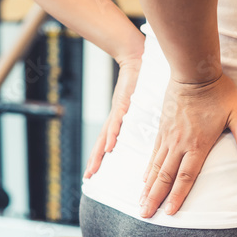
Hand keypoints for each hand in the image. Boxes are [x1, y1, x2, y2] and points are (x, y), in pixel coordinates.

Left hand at [84, 55, 142, 178]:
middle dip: (95, 160)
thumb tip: (149, 126)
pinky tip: (109, 148)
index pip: (107, 141)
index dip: (101, 156)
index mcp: (118, 118)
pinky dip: (112, 136)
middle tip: (88, 178)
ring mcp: (117, 111)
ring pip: (105, 137)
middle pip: (102, 143)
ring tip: (93, 169)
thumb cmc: (140, 79)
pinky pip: (116, 123)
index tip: (95, 172)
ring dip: (98, 154)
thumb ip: (142, 114)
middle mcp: (114, 117)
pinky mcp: (122, 104)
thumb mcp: (141, 102)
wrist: (136, 58)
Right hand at [139, 73, 236, 217]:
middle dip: (154, 198)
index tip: (169, 213)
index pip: (185, 176)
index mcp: (197, 144)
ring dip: (147, 187)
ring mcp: (167, 136)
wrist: (193, 71)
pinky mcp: (161, 128)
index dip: (177, 196)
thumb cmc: (218, 92)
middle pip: (164, 176)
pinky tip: (143, 179)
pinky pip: (152, 153)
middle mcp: (179, 143)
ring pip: (155, 167)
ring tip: (140, 203)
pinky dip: (147, 169)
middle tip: (144, 214)